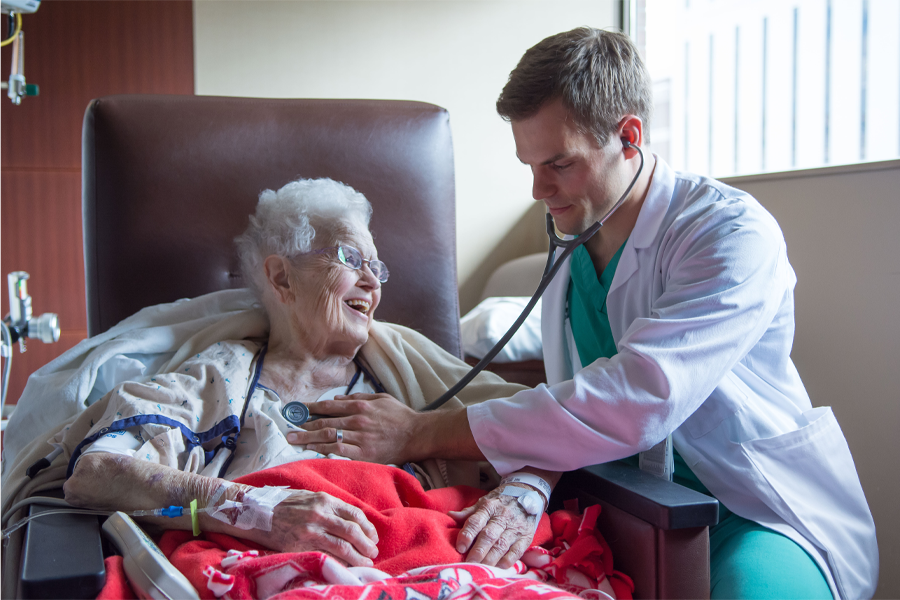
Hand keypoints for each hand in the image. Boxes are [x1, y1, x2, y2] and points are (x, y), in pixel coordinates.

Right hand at [244, 489, 379, 566]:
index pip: (355, 514)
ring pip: (342, 546)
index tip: (373, 537)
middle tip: (373, 552)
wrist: (253, 512)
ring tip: (365, 563)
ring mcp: (309, 531)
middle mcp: (319, 514)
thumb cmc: (283, 505)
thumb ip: (328, 506)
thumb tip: (351, 519)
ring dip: (358, 557)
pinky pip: (325, 556)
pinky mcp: (299, 546)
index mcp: (324, 500)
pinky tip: (345, 567)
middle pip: (352, 531)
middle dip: (367, 544)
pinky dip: (338, 563)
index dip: (368, 528)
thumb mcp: (308, 497)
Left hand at [285, 393, 421, 463]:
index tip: (298, 411)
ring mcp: (360, 439)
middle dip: (304, 426)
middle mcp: (357, 421)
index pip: (329, 407)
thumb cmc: (399, 416)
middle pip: (324, 423)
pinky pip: (340, 452)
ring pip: (328, 438)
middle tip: (288, 429)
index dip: (311, 409)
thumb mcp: (380, 399)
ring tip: (294, 441)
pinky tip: (313, 451)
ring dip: (309, 439)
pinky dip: (324, 451)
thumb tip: (335, 399)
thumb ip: (356, 397)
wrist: (416, 435)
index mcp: (360, 406)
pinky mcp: (364, 454)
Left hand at [449, 484, 540, 568]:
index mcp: (489, 507)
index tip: (460, 548)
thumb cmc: (501, 501)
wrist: (528, 492)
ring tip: (481, 569)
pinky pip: (517, 551)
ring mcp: (515, 528)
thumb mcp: (484, 502)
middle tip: (468, 563)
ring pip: (501, 546)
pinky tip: (498, 568)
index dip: (467, 535)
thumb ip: (468, 513)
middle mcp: (502, 517)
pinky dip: (507, 561)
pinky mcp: (526, 537)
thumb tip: (450, 516)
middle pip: (489, 536)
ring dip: (490, 559)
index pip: (476, 521)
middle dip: (478, 551)